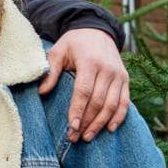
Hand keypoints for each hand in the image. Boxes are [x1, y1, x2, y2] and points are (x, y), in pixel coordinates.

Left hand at [38, 27, 128, 141]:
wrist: (97, 30)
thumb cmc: (73, 43)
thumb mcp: (58, 51)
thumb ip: (51, 71)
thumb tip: (42, 92)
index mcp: (89, 62)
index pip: (84, 91)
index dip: (78, 110)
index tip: (71, 126)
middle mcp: (107, 69)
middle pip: (98, 101)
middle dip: (86, 121)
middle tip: (75, 137)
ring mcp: (119, 75)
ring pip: (112, 105)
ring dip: (100, 123)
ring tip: (87, 136)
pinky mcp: (125, 79)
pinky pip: (125, 102)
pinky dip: (118, 117)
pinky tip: (109, 129)